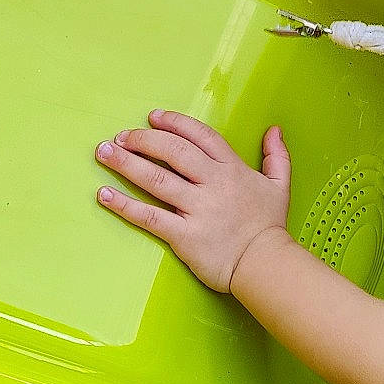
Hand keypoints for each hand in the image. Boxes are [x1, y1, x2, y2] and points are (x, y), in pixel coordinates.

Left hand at [95, 111, 290, 292]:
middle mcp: (213, 184)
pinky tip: (104, 195)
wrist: (266, 266)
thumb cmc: (270, 227)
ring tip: (103, 153)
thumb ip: (277, 155)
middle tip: (120, 137)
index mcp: (232, 169)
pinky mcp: (184, 235)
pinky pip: (149, 216)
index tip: (152, 117)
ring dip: (126, 164)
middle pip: (173, 152)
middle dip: (143, 140)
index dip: (174, 123)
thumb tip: (274, 130)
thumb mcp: (280, 185)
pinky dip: (124, 205)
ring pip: (156, 179)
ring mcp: (197, 209)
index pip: (200, 136)